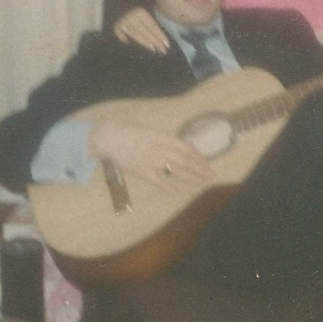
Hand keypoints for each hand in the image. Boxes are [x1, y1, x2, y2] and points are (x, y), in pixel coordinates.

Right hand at [88, 121, 213, 189]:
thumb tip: (187, 143)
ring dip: (191, 178)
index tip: (207, 164)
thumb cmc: (131, 133)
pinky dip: (168, 186)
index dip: (199, 157)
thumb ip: (168, 138)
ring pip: (176, 171)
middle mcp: (161, 149)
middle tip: (212, 176)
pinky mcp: (142, 171)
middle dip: (200, 169)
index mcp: (163, 137)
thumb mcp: (152, 131)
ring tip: (202, 183)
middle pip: (186, 161)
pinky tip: (177, 191)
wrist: (110, 137)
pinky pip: (159, 181)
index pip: (187, 148)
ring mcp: (152, 161)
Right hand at [114, 7, 169, 54]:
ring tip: (153, 49)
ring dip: (144, 42)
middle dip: (155, 41)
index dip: (160, 35)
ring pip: (134, 33)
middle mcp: (132, 17)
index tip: (167, 44)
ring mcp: (122, 20)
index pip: (152, 26)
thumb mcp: (145, 2)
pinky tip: (126, 41)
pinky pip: (117, 30)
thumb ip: (151, 15)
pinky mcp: (114, 21)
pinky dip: (121, 36)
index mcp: (141, 11)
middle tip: (163, 50)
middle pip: (145, 32)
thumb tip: (158, 27)